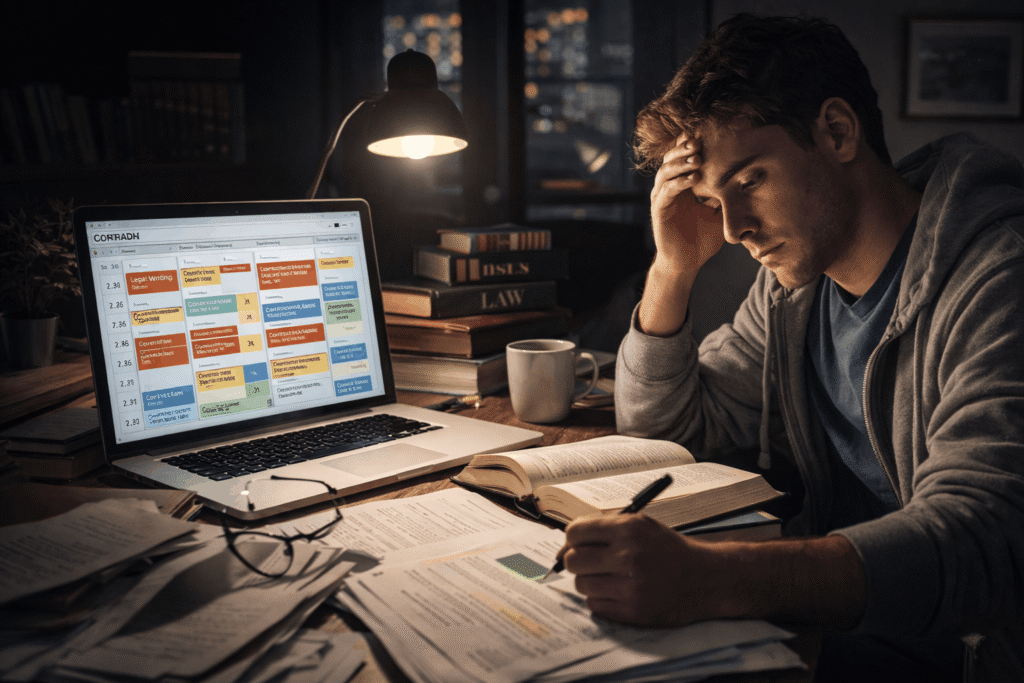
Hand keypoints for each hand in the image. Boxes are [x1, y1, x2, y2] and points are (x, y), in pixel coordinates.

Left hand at [558, 514, 727, 626]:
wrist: (703, 578)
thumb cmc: (667, 551)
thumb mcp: (641, 526)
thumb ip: (604, 530)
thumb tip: (564, 546)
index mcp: (629, 529)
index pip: (575, 532)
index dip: (572, 539)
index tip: (577, 544)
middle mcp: (628, 556)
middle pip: (573, 560)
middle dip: (578, 562)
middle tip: (592, 563)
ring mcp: (630, 586)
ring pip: (581, 585)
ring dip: (591, 582)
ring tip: (612, 578)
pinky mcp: (633, 611)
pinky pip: (594, 606)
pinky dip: (602, 600)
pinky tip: (620, 592)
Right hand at [650, 135, 724, 274]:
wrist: (687, 263)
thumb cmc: (702, 239)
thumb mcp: (720, 213)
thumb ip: (726, 196)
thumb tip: (747, 179)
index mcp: (682, 185)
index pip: (683, 158)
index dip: (691, 146)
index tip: (708, 135)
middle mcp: (669, 187)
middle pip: (671, 159)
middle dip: (684, 148)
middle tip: (699, 141)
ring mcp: (662, 197)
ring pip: (666, 171)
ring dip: (681, 162)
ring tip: (697, 157)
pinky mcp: (659, 209)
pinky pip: (667, 191)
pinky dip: (679, 182)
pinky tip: (693, 178)